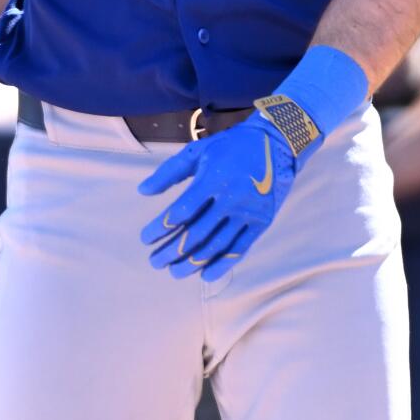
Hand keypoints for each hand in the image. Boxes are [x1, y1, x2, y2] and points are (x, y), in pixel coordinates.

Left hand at [137, 116, 297, 281]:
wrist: (276, 144)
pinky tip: (205, 275)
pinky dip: (222, 265)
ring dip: (193, 263)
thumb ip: (169, 172)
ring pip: (217, 245)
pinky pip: (239, 249)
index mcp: (213, 179)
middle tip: (155, 262)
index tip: (146, 238)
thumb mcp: (198, 151)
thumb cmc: (231, 146)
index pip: (182, 211)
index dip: (161, 228)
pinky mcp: (261, 223)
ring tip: (174, 272)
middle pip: (197, 233)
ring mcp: (248, 213)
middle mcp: (231, 199)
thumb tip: (143, 191)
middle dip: (172, 251)